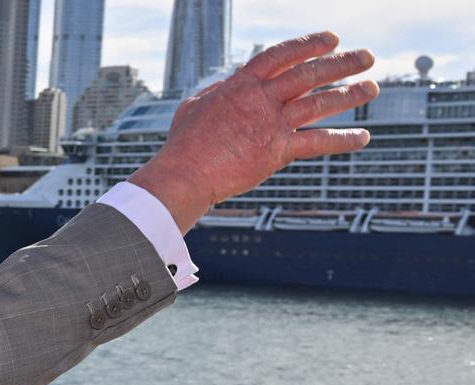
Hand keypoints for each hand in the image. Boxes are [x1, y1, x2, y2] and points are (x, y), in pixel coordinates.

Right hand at [130, 32, 377, 232]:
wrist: (185, 174)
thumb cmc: (185, 143)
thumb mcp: (196, 106)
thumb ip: (219, 91)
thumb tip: (230, 84)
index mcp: (241, 85)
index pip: (282, 56)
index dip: (309, 44)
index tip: (331, 39)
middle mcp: (261, 100)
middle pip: (309, 74)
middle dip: (342, 62)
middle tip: (366, 56)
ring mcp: (272, 124)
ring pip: (320, 103)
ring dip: (350, 94)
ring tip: (372, 88)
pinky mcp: (278, 152)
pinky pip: (317, 142)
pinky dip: (343, 140)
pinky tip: (363, 138)